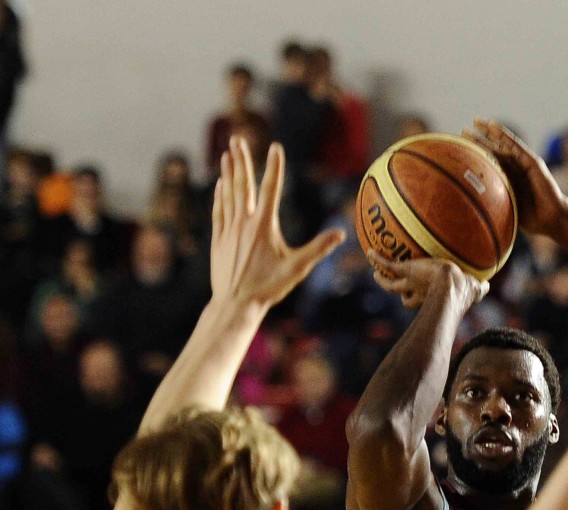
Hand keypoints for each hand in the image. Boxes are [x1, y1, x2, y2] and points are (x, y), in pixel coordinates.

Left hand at [211, 136, 344, 309]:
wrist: (236, 305)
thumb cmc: (268, 288)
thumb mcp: (297, 268)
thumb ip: (318, 248)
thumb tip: (340, 233)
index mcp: (263, 226)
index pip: (271, 189)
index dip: (274, 166)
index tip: (275, 146)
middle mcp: (243, 223)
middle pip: (243, 184)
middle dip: (242, 159)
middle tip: (238, 138)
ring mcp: (229, 230)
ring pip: (228, 194)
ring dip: (228, 173)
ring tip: (227, 154)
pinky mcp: (219, 240)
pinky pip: (219, 211)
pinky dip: (220, 196)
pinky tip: (220, 185)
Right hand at [368, 250, 487, 310]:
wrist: (450, 285)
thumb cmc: (464, 288)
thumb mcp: (475, 288)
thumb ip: (480, 288)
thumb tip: (489, 286)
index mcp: (434, 297)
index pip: (426, 302)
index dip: (422, 300)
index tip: (420, 296)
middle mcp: (419, 293)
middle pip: (406, 297)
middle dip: (402, 293)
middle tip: (397, 286)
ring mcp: (410, 283)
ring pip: (391, 284)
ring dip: (383, 279)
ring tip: (376, 273)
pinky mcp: (406, 272)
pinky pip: (387, 265)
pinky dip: (378, 259)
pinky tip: (370, 252)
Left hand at [464, 119, 567, 239]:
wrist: (552, 219)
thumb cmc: (532, 219)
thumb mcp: (508, 207)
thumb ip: (494, 201)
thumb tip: (471, 204)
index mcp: (510, 179)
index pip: (492, 163)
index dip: (478, 155)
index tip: (461, 148)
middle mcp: (517, 168)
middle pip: (496, 150)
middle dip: (480, 140)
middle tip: (464, 132)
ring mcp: (525, 163)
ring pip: (504, 144)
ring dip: (490, 132)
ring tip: (476, 122)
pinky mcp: (533, 161)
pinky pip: (516, 145)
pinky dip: (504, 135)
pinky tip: (492, 127)